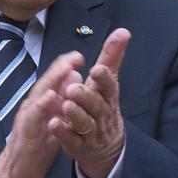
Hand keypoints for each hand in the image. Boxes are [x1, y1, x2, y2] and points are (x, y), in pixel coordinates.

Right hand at [0, 52, 83, 177]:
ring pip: (39, 95)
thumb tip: (74, 79)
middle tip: (76, 56)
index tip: (80, 56)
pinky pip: (33, 118)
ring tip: (66, 69)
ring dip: (52, 81)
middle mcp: (33, 107)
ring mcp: (27, 119)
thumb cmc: (36, 147)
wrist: (17, 173)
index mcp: (41, 104)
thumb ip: (63, 102)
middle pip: (47, 82)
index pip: (54, 81)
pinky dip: (41, 106)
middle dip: (60, 67)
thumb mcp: (54, 122)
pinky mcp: (25, 134)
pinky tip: (51, 97)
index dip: (66, 67)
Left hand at [51, 28, 129, 177]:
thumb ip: (112, 57)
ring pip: (84, 123)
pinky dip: (62, 132)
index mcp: (108, 97)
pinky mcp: (79, 146)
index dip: (104, 79)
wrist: (106, 146)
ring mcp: (91, 132)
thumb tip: (123, 31)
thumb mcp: (107, 83)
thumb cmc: (103, 106)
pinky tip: (53, 123)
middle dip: (86, 96)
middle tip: (74, 88)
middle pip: (96, 105)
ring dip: (74, 114)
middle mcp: (101, 114)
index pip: (109, 86)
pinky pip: (71, 140)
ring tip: (65, 104)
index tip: (97, 69)